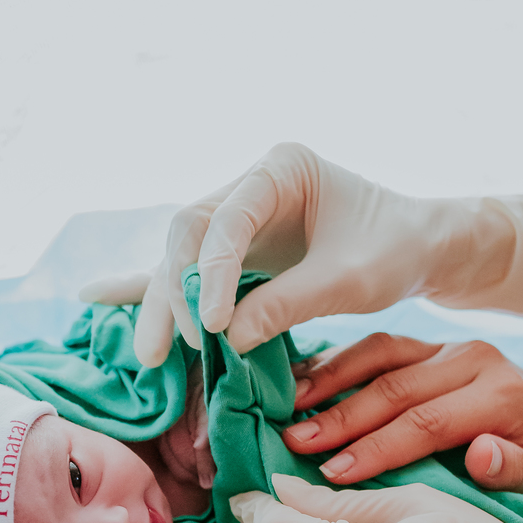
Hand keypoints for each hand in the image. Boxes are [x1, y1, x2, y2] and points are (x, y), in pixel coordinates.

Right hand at [84, 142, 522, 364]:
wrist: (423, 250)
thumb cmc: (397, 250)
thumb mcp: (351, 280)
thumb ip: (289, 303)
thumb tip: (225, 339)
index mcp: (282, 168)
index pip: (226, 219)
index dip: (211, 273)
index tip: (211, 326)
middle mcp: (252, 186)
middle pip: (189, 235)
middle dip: (174, 292)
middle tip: (176, 346)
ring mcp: (241, 219)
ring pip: (182, 258)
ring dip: (162, 305)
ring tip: (147, 354)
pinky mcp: (240, 253)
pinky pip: (191, 273)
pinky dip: (157, 293)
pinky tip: (99, 297)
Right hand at [286, 331, 522, 493]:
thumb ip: (519, 471)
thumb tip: (481, 453)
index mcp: (502, 392)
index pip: (427, 420)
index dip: (377, 447)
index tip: (333, 473)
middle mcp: (474, 358)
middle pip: (396, 385)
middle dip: (341, 416)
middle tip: (295, 442)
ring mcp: (449, 347)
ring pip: (381, 353)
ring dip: (330, 378)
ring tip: (287, 406)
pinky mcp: (431, 347)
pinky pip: (380, 347)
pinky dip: (339, 361)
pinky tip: (303, 380)